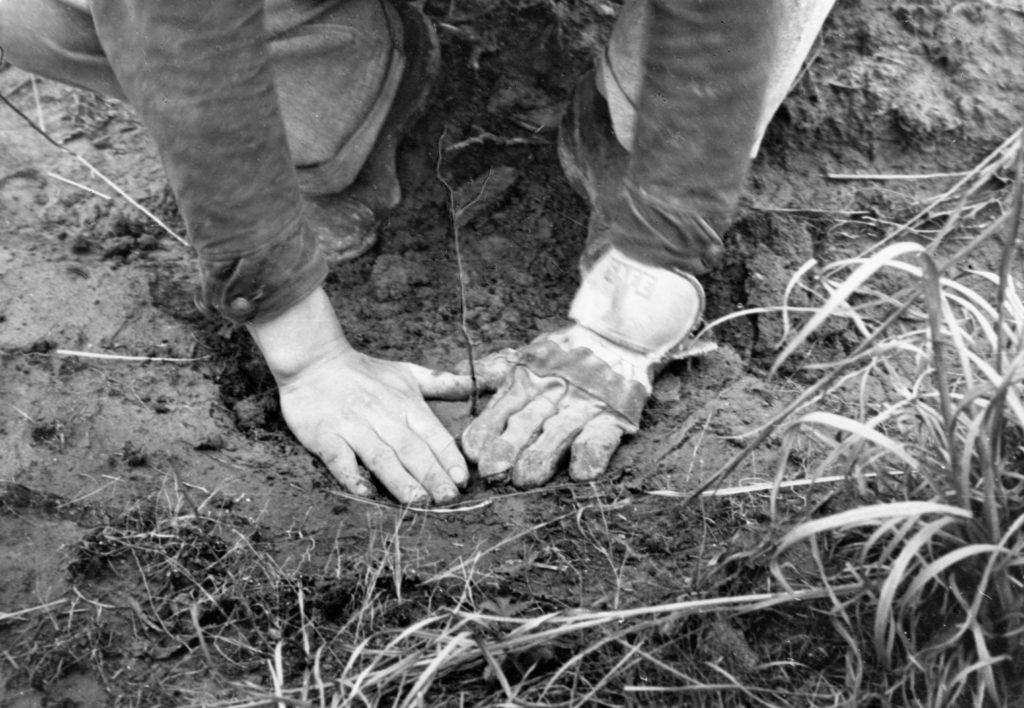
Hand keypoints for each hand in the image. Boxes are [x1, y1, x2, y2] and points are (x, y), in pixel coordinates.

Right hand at [248, 287, 472, 504]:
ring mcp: (354, 427)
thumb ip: (442, 383)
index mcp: (405, 403)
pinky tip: (364, 492)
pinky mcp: (326, 436)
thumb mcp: (407, 373)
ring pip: (381, 456)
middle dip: (432, 475)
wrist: (313, 360)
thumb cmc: (364, 372)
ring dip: (400, 480)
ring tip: (418, 501)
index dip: (449, 457)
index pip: (433, 434)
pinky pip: (339, 458)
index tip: (463, 479)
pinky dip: (351, 475)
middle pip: (412, 449)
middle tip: (448, 498)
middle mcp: (383, 416)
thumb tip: (477, 385)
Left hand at [461, 327, 646, 486]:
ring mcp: (584, 407)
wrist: (618, 335)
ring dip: (542, 455)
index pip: (500, 410)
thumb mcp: (529, 356)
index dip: (486, 430)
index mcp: (527, 384)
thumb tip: (456, 368)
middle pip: (526, 424)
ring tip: (527, 478)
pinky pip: (602, 437)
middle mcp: (552, 396)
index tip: (473, 451)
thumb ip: (494, 368)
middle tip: (493, 470)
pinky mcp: (614, 416)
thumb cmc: (566, 351)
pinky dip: (592, 453)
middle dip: (508, 447)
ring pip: (559, 433)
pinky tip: (582, 472)